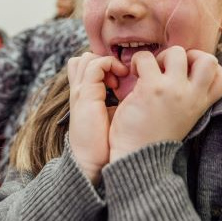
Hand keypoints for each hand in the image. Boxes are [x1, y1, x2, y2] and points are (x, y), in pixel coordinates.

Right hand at [66, 52, 128, 183]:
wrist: (93, 162)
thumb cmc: (107, 143)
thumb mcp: (114, 117)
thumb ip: (121, 102)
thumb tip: (141, 92)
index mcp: (85, 96)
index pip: (87, 67)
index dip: (105, 66)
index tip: (125, 77)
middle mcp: (80, 90)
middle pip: (84, 59)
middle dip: (107, 61)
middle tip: (125, 74)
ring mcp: (81, 90)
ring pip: (88, 58)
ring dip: (109, 63)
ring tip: (123, 75)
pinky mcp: (85, 94)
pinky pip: (96, 65)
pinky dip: (110, 66)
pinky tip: (120, 80)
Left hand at [108, 47, 221, 161]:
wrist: (137, 157)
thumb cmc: (154, 137)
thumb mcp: (183, 119)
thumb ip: (189, 99)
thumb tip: (183, 73)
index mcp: (200, 105)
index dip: (210, 69)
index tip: (191, 73)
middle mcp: (191, 96)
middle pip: (208, 60)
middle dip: (189, 55)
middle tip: (171, 68)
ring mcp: (173, 90)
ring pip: (177, 52)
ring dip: (162, 56)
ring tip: (151, 70)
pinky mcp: (151, 88)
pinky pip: (146, 58)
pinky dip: (138, 61)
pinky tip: (134, 73)